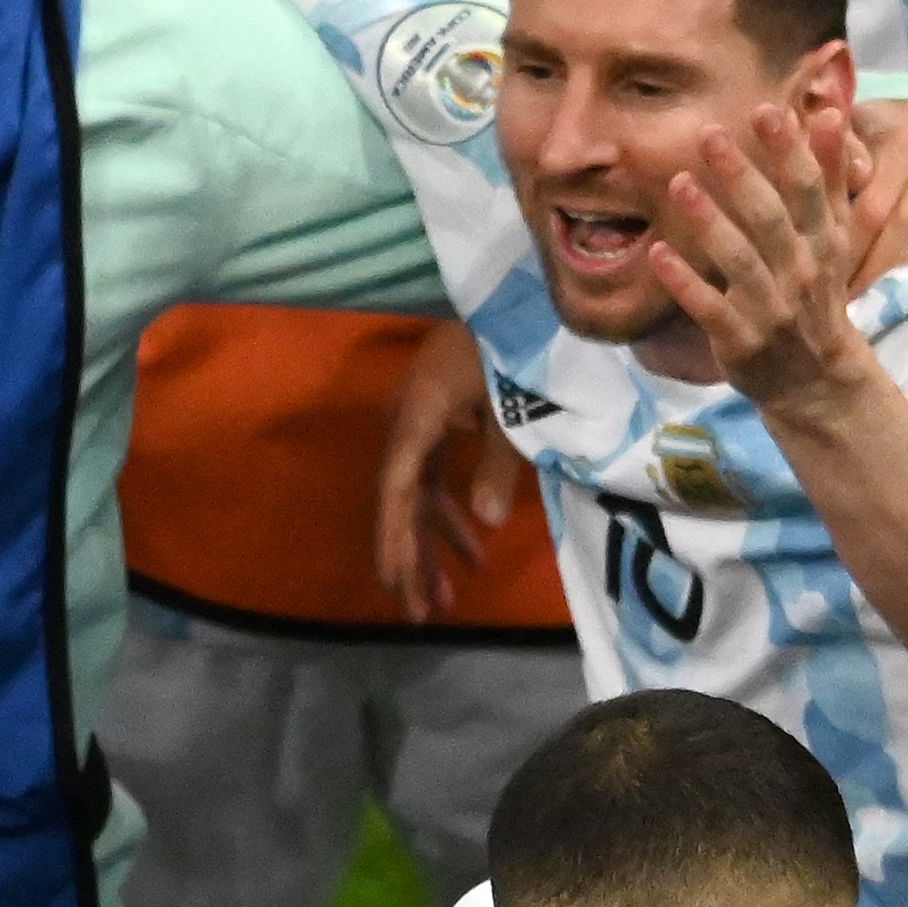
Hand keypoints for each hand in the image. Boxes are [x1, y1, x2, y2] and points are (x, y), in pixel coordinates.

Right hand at [373, 324, 528, 620]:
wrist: (512, 291)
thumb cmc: (508, 341)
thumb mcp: (510, 401)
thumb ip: (498, 461)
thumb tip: (487, 522)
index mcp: (418, 416)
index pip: (399, 488)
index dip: (396, 537)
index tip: (396, 582)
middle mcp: (409, 424)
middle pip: (401, 502)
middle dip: (411, 559)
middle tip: (419, 614)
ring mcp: (421, 426)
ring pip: (418, 499)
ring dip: (434, 547)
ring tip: (447, 601)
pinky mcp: (438, 426)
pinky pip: (435, 482)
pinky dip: (452, 518)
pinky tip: (473, 554)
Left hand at [648, 104, 886, 425]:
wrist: (816, 379)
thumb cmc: (817, 294)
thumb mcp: (833, 236)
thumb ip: (828, 177)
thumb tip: (831, 112)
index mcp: (822, 242)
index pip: (807, 189)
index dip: (788, 150)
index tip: (766, 111)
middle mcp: (799, 271)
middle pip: (770, 217)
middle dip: (741, 174)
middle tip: (709, 133)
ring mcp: (770, 308)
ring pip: (739, 260)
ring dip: (709, 221)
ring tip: (679, 183)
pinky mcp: (741, 339)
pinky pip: (710, 308)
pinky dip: (685, 282)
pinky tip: (659, 254)